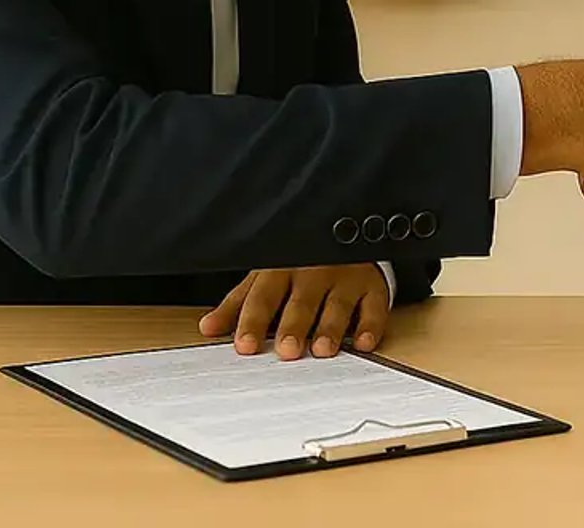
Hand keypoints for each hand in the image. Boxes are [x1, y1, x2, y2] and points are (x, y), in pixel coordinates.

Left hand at [200, 264, 389, 359]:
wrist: (346, 234)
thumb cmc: (301, 264)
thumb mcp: (266, 277)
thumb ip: (239, 303)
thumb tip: (208, 328)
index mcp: (282, 268)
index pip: (263, 297)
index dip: (253, 321)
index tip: (245, 345)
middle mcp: (314, 271)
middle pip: (301, 301)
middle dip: (294, 326)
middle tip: (286, 350)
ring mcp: (346, 277)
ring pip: (338, 303)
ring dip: (331, 327)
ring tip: (323, 349)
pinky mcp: (372, 285)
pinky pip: (375, 305)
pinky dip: (371, 324)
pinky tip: (364, 342)